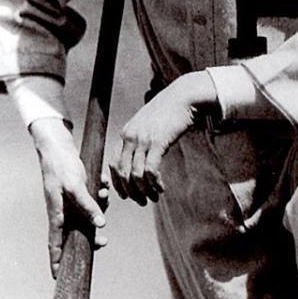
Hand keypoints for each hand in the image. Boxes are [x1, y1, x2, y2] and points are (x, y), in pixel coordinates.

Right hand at [30, 117, 106, 278]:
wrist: (59, 146)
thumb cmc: (62, 166)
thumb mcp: (76, 186)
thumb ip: (87, 205)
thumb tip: (100, 225)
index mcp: (56, 214)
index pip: (55, 244)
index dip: (56, 261)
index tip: (57, 278)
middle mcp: (63, 211)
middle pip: (77, 233)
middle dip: (91, 238)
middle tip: (102, 242)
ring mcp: (71, 203)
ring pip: (89, 215)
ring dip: (100, 207)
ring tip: (103, 193)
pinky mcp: (79, 193)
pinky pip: (94, 200)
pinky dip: (101, 193)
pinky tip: (103, 182)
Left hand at [110, 71, 215, 205]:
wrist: (184, 97)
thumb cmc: (170, 110)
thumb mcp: (149, 124)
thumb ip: (142, 138)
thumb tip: (142, 156)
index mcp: (126, 134)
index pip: (113, 164)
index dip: (118, 183)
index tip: (127, 194)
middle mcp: (130, 137)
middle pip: (122, 172)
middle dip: (131, 191)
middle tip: (141, 201)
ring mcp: (143, 140)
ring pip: (136, 174)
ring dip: (144, 190)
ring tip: (154, 197)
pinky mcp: (158, 142)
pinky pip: (150, 170)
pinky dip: (154, 183)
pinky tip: (161, 188)